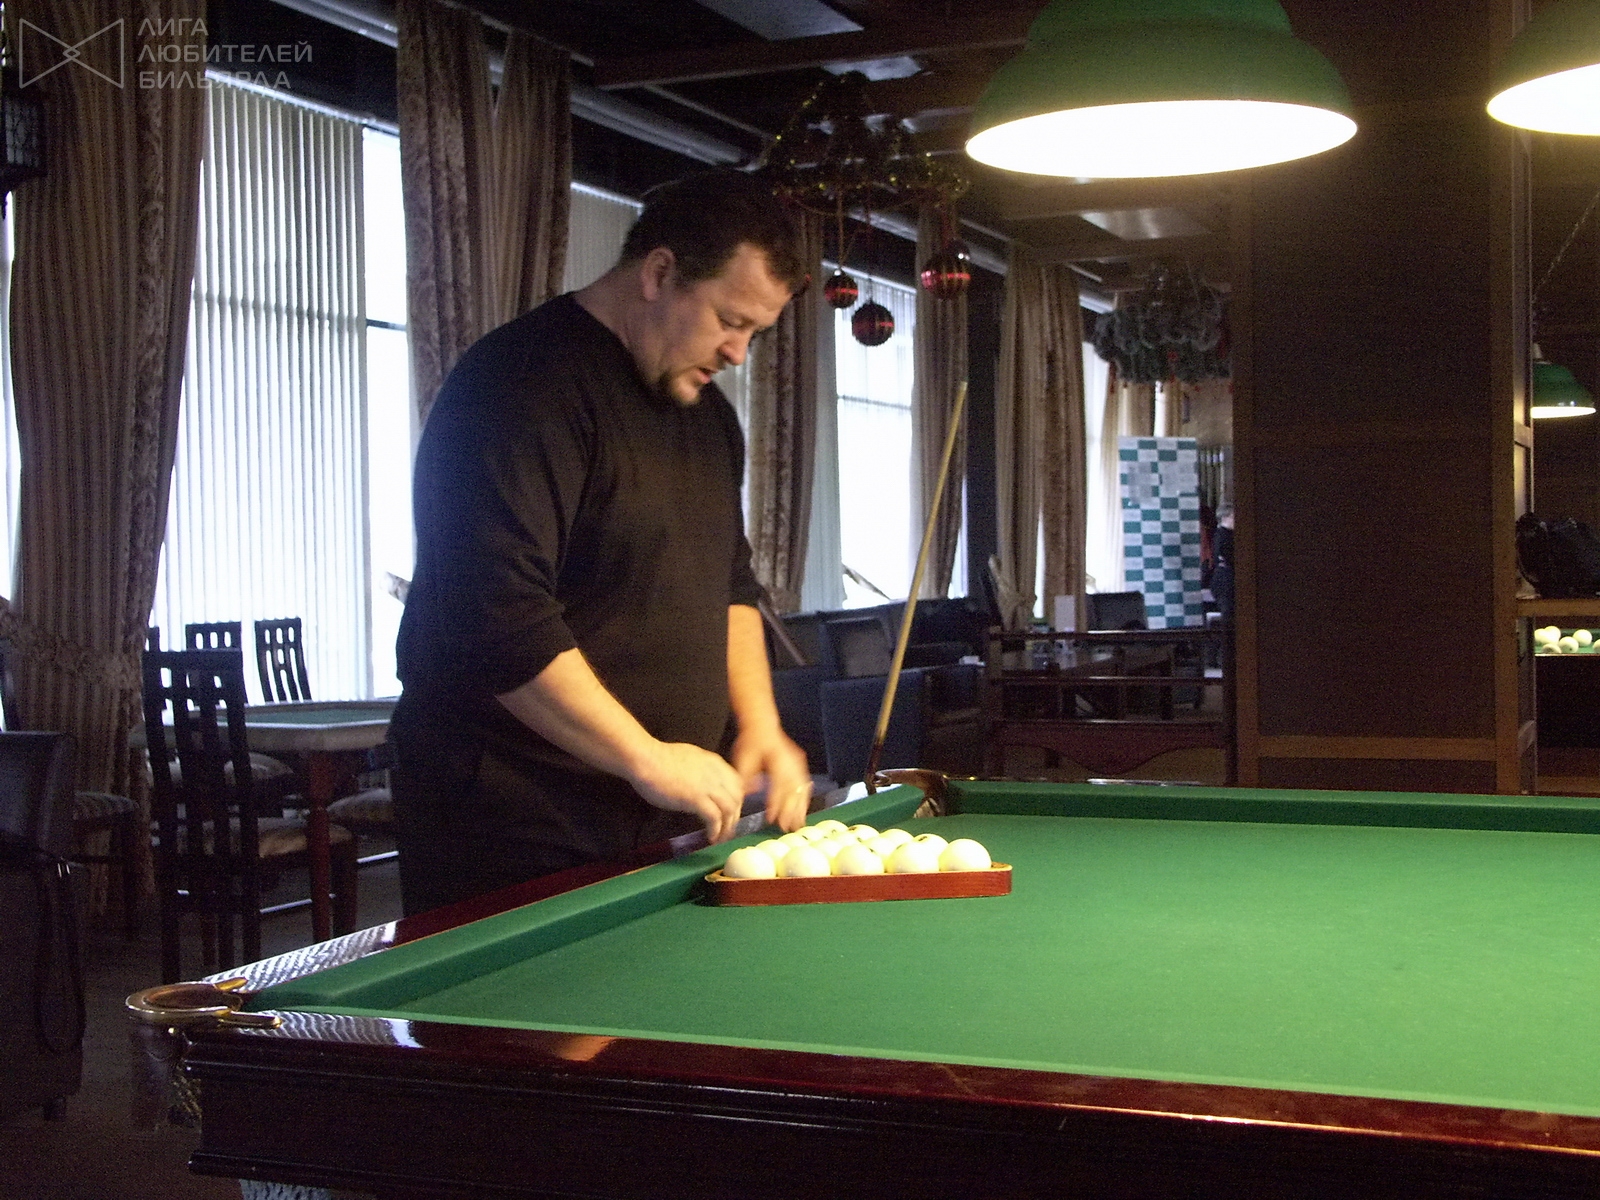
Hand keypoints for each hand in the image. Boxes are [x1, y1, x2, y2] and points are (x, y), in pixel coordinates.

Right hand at [629, 741, 745, 842]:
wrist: (646, 759)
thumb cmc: (658, 758)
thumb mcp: (689, 758)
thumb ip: (701, 770)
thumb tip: (700, 783)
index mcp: (714, 762)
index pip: (736, 783)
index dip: (735, 799)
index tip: (730, 811)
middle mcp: (715, 774)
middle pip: (737, 797)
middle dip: (735, 815)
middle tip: (728, 828)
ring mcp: (707, 786)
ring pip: (730, 809)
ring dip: (727, 826)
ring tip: (720, 837)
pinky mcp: (696, 799)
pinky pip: (714, 818)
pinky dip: (715, 829)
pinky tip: (710, 836)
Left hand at [730, 725, 809, 833]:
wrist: (762, 727)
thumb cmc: (752, 742)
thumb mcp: (744, 759)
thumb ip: (746, 779)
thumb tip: (747, 795)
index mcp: (778, 759)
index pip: (778, 784)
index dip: (775, 803)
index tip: (771, 818)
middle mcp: (791, 761)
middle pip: (794, 789)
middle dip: (791, 810)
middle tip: (786, 827)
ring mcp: (798, 763)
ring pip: (802, 788)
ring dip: (800, 807)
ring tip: (797, 823)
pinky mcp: (799, 765)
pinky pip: (805, 785)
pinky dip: (804, 799)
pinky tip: (802, 809)